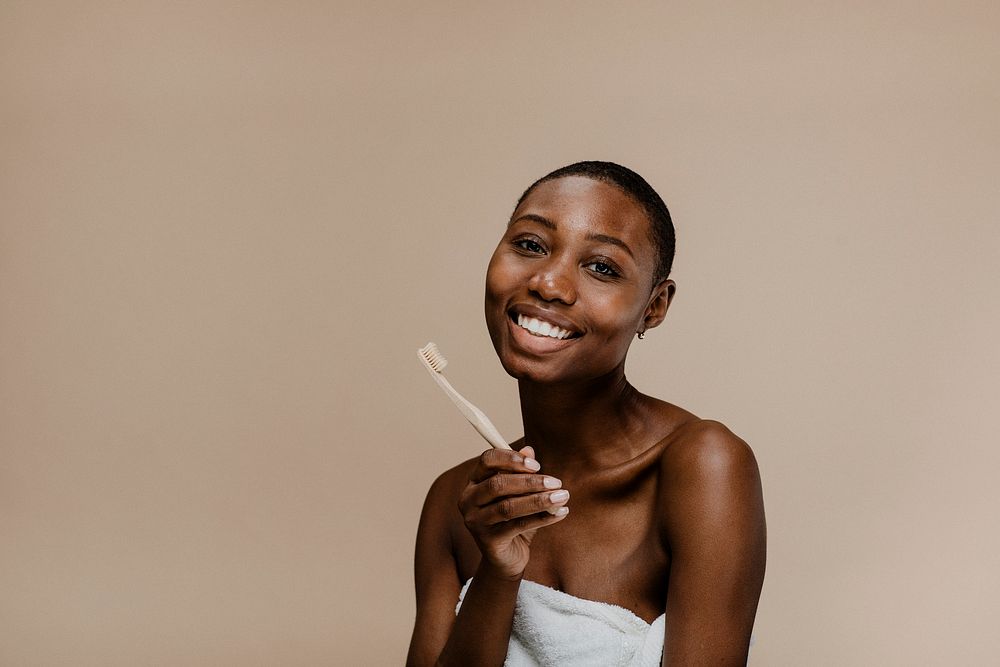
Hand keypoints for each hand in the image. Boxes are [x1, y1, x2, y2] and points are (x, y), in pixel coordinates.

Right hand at [457, 446, 570, 579]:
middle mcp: (468, 500)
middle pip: (498, 484)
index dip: (511, 458)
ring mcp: (475, 521)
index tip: (537, 465)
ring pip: (508, 506)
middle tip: (556, 482)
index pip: (487, 460)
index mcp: (474, 482)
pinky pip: (518, 526)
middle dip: (530, 482)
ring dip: (539, 500)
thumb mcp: (519, 494)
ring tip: (562, 496)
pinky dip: (542, 518)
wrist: (507, 558)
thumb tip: (530, 450)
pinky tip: (560, 513)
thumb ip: (522, 473)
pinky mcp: (488, 541)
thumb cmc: (513, 519)